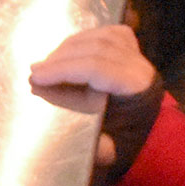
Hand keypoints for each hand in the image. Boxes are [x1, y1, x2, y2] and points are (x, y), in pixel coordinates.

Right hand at [30, 24, 158, 166]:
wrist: (148, 139)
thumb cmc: (125, 144)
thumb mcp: (112, 152)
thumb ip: (95, 146)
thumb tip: (67, 131)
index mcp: (139, 89)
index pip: (98, 68)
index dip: (64, 70)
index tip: (37, 78)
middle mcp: (143, 68)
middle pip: (98, 48)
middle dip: (62, 58)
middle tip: (36, 71)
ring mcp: (139, 56)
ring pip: (102, 37)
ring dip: (69, 47)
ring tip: (46, 63)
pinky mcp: (133, 50)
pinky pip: (108, 33)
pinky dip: (84, 38)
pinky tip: (67, 50)